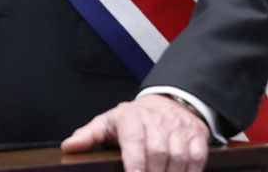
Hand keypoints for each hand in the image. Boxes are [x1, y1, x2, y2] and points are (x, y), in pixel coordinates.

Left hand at [61, 95, 208, 171]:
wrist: (166, 102)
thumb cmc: (132, 119)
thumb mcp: (108, 123)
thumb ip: (88, 136)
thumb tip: (69, 147)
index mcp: (131, 118)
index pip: (135, 142)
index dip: (136, 165)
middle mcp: (157, 121)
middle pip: (158, 153)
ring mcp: (179, 127)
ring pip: (179, 157)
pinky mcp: (197, 135)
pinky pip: (198, 157)